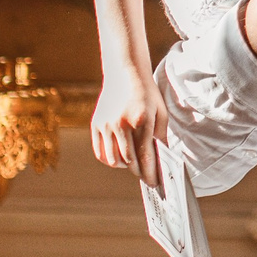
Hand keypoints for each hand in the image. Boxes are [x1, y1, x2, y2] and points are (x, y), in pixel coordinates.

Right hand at [90, 69, 168, 187]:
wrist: (126, 73)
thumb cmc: (147, 93)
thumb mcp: (161, 112)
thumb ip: (161, 135)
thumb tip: (161, 157)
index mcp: (141, 120)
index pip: (145, 155)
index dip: (150, 172)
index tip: (154, 182)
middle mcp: (121, 124)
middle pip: (129, 160)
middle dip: (139, 171)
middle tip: (145, 175)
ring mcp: (106, 124)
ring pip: (113, 159)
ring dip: (124, 166)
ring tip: (133, 163)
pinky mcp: (95, 124)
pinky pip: (100, 152)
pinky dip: (109, 159)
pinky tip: (119, 157)